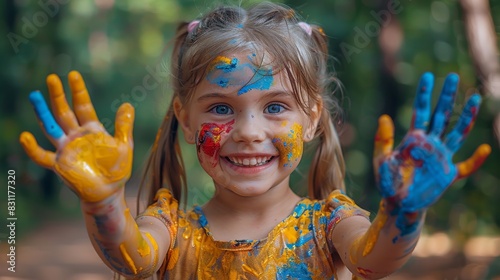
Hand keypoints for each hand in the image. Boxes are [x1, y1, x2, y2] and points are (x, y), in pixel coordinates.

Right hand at [19, 71, 134, 201]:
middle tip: (52, 77)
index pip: (83, 106)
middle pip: (64, 112)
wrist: (109, 192)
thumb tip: (128, 104)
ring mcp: (66, 149)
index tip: (73, 74)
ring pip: (51, 127)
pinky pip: (43, 155)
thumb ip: (124, 126)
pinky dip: (32, 148)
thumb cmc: (117, 168)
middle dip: (58, 95)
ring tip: (34, 96)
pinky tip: (24, 137)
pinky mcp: (60, 164)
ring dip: (43, 113)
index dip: (78, 91)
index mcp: (92, 129)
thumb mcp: (124, 145)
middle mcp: (76, 136)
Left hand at [373, 72, 490, 212]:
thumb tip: (384, 117)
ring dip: (466, 117)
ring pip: (457, 134)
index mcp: (414, 140)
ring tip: (475, 98)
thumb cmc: (388, 181)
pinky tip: (485, 149)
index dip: (424, 95)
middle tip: (452, 76)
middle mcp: (430, 145)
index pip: (420, 112)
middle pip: (441, 116)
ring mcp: (441, 159)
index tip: (428, 77)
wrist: (398, 204)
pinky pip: (466, 167)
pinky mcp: (448, 175)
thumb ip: (383, 140)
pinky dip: (475, 160)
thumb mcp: (381, 160)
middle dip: (446, 97)